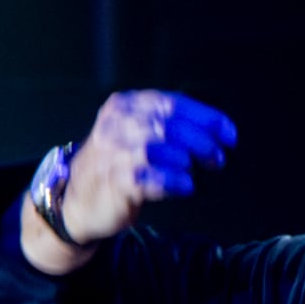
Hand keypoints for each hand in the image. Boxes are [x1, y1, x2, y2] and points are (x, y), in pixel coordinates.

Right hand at [20, 90, 236, 273]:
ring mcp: (112, 153)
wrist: (75, 200)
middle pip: (168, 125)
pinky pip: (150, 178)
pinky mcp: (114, 182)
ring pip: (158, 148)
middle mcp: (117, 125)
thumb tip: (216, 130)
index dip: (206, 118)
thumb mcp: (134, 133)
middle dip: (201, 141)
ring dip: (186, 160)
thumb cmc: (115, 165)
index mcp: (126, 106)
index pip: (172, 103)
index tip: (228, 135)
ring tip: (197, 171)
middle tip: (218, 158)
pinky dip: (174, 182)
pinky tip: (186, 186)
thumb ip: (167, 126)